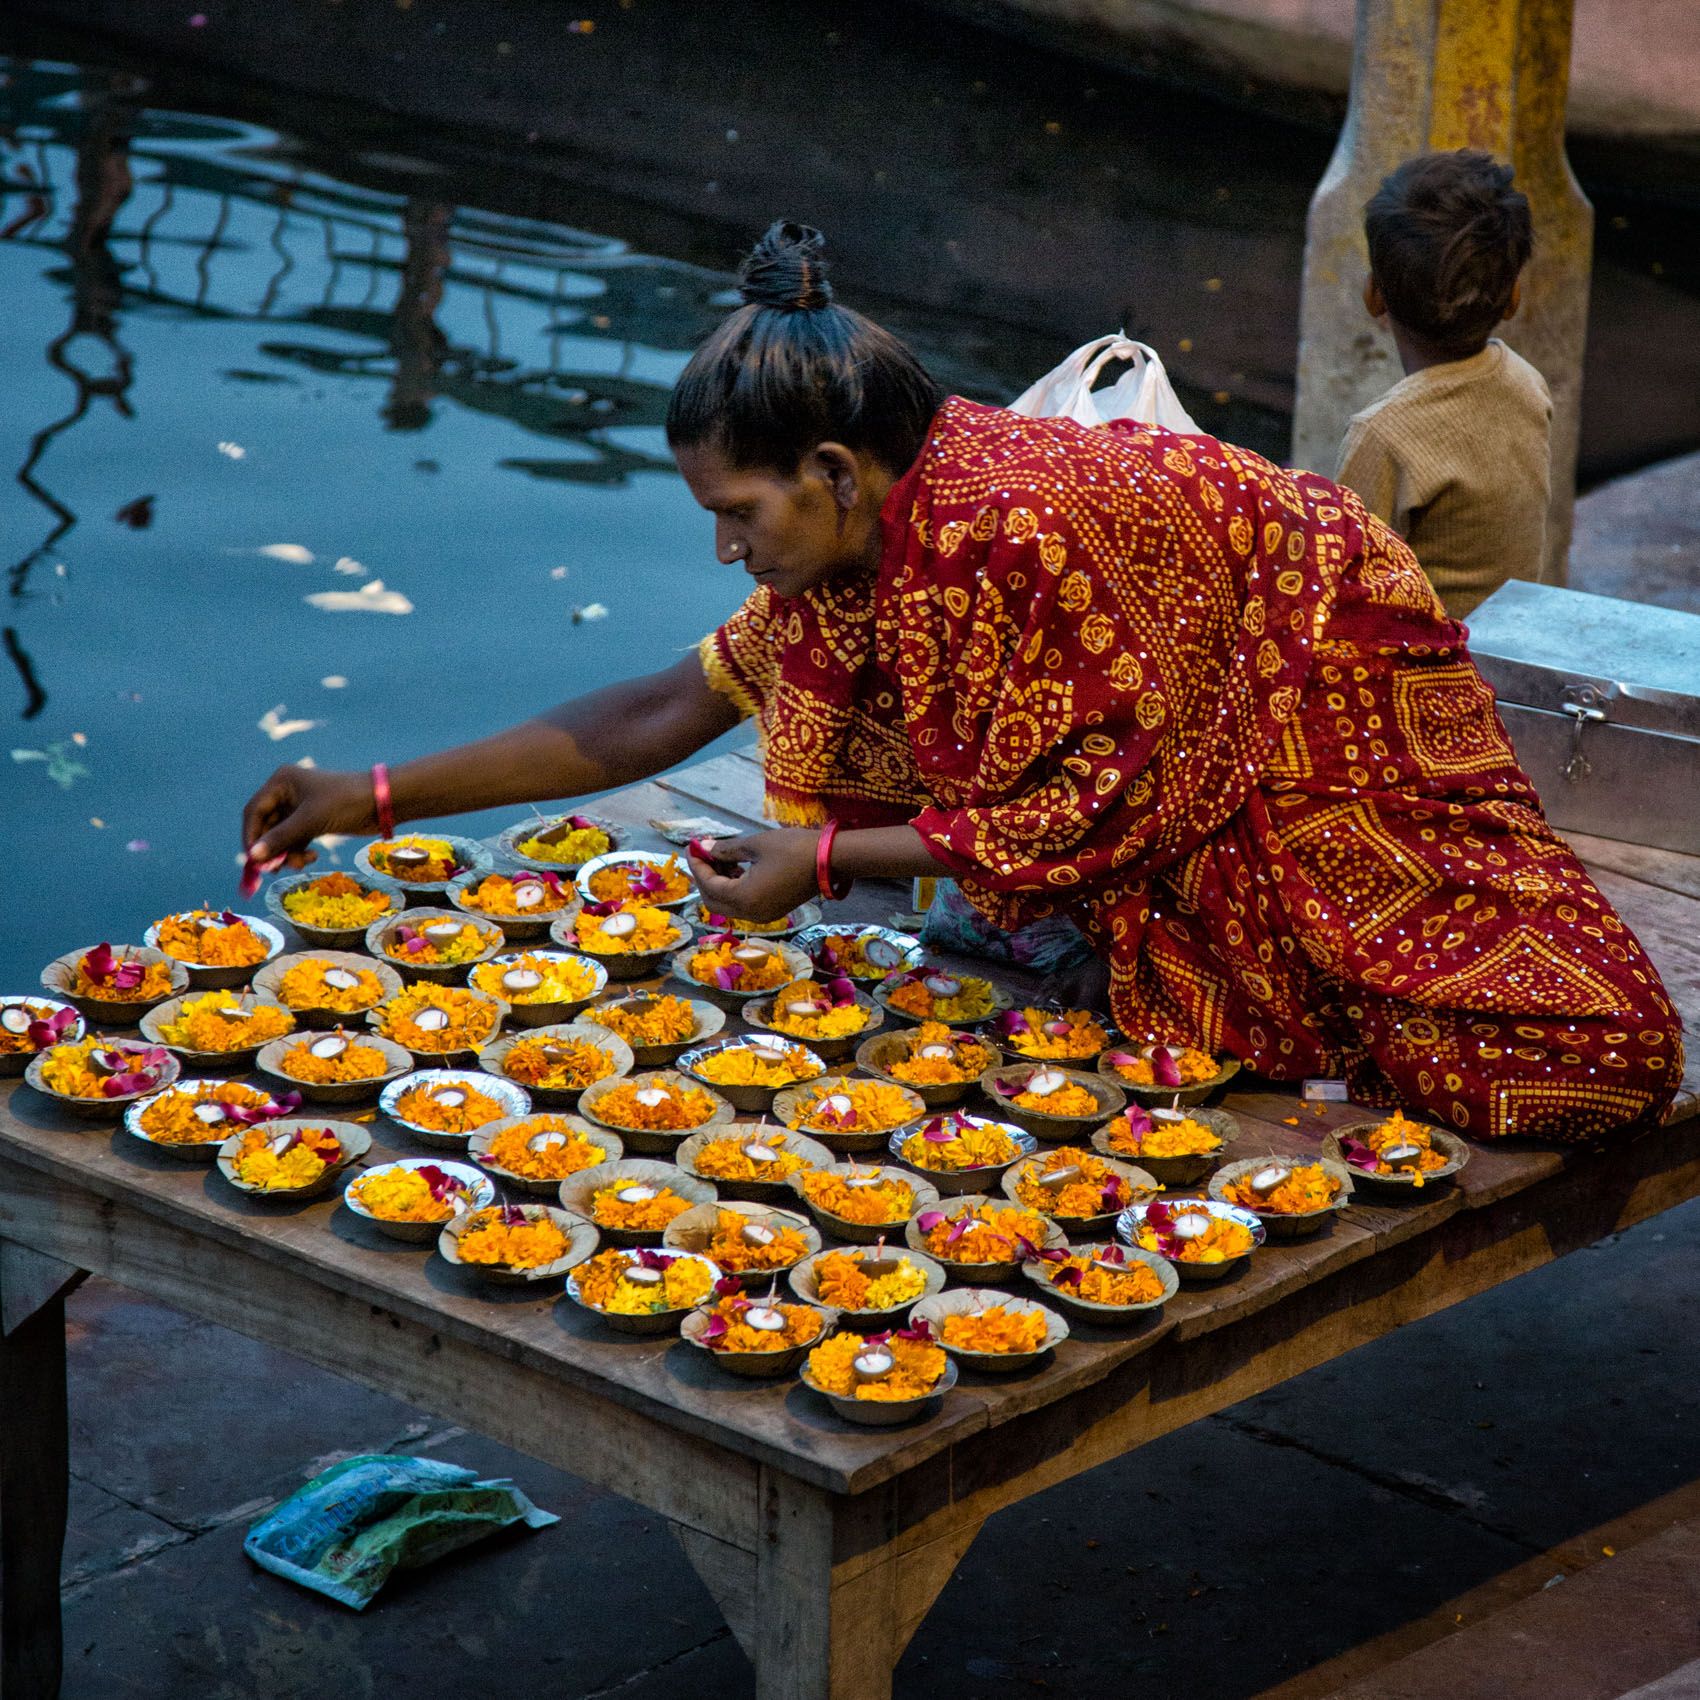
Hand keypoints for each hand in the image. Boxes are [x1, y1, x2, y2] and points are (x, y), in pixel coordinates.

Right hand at [242, 765, 375, 868]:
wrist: (382, 803)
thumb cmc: (345, 802)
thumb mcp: (310, 821)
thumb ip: (280, 839)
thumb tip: (253, 857)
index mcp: (281, 783)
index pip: (254, 812)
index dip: (251, 836)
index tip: (255, 861)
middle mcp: (287, 793)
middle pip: (266, 826)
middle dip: (272, 848)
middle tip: (277, 869)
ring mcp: (300, 808)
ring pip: (281, 836)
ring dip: (288, 853)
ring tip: (302, 863)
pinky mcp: (313, 821)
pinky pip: (295, 840)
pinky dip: (299, 851)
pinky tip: (312, 857)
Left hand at [687, 829, 819, 922]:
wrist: (830, 860)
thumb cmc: (793, 848)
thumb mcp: (755, 844)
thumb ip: (725, 850)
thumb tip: (704, 848)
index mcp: (745, 898)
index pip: (709, 885)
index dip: (698, 865)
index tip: (693, 846)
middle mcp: (751, 913)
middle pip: (713, 901)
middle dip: (704, 878)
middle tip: (702, 854)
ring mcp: (762, 915)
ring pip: (728, 905)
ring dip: (719, 883)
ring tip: (721, 857)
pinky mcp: (772, 911)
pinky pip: (743, 905)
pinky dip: (734, 889)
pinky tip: (736, 868)